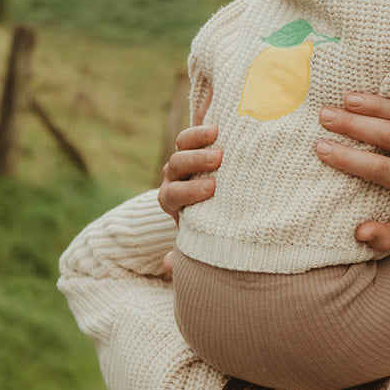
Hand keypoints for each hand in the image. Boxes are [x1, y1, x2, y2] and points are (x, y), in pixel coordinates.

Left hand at [158, 122, 221, 269]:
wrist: (208, 203)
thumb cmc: (207, 225)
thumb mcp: (197, 239)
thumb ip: (185, 253)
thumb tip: (168, 265)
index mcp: (172, 201)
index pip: (172, 195)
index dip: (188, 192)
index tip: (211, 190)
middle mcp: (173, 178)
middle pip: (175, 165)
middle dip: (195, 162)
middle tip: (217, 159)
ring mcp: (183, 159)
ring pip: (181, 146)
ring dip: (198, 140)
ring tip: (218, 136)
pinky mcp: (195, 146)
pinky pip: (192, 134)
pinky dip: (203, 129)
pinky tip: (220, 124)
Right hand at [316, 89, 389, 252]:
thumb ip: (388, 236)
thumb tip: (359, 233)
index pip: (380, 168)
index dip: (350, 159)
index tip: (322, 149)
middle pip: (389, 134)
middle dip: (354, 124)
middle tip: (324, 117)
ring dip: (374, 104)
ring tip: (345, 99)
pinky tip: (386, 79)